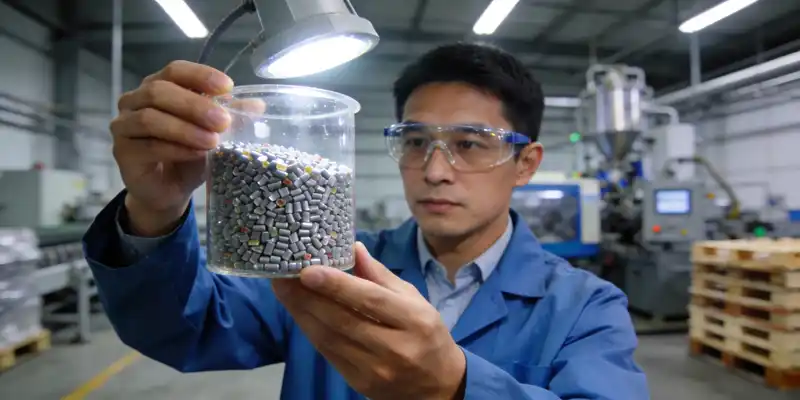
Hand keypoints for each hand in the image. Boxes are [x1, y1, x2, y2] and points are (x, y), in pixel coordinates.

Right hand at [110, 60, 232, 235]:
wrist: (168, 190)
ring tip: (212, 141)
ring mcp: (124, 125)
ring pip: (151, 118)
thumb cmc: (190, 154)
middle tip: (222, 121)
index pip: (175, 70)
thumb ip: (232, 117)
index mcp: (159, 86)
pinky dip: (176, 149)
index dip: (200, 75)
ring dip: (185, 129)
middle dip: (195, 105)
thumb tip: (259, 105)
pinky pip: (148, 146)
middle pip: (160, 91)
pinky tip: (196, 154)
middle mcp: (136, 100)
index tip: (227, 87)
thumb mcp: (214, 133)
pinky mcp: (123, 151)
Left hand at [272, 243, 465, 399]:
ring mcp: (375, 370)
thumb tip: (353, 248)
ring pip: (329, 338)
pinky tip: (299, 311)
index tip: (308, 270)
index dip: (337, 286)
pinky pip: (328, 353)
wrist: (437, 385)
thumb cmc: (426, 334)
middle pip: (343, 320)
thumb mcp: (413, 299)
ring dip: (302, 312)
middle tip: (282, 275)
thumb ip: (381, 276)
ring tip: (283, 289)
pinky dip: (310, 329)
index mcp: (414, 321)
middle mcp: (395, 348)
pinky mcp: (359, 382)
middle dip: (307, 297)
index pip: (371, 301)